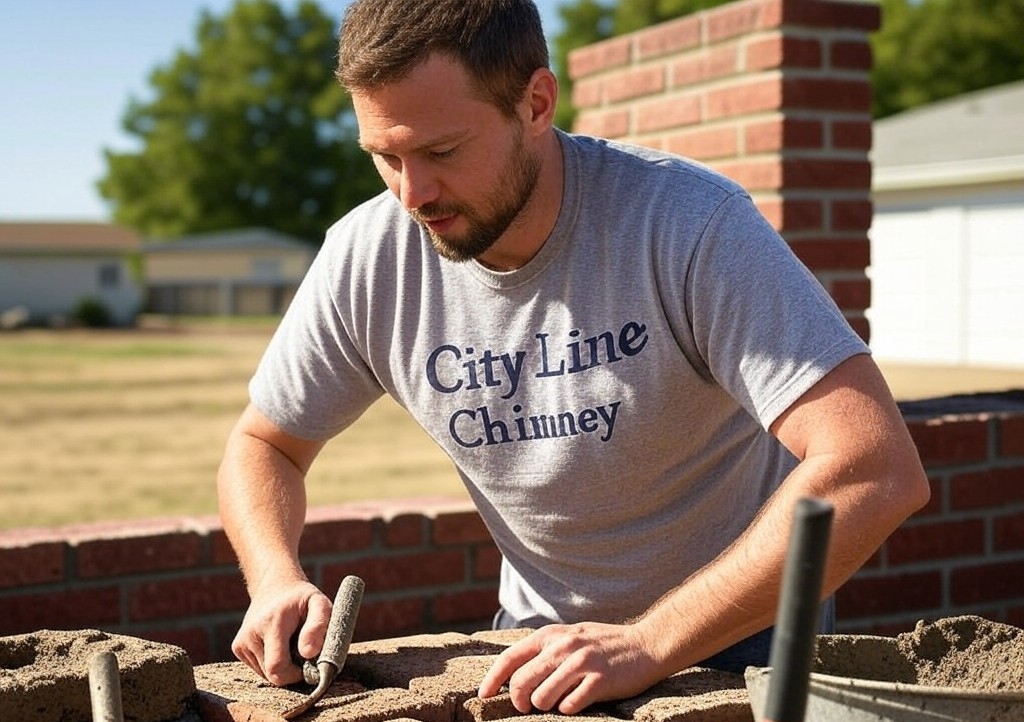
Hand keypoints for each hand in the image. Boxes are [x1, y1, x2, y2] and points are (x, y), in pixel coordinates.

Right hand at [231, 579, 332, 684]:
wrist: (276, 586)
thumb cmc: (302, 599)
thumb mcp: (319, 604)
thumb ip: (318, 626)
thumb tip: (308, 653)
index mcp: (271, 623)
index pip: (277, 667)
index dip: (295, 675)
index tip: (309, 664)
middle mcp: (251, 633)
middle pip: (271, 674)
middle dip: (290, 672)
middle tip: (303, 656)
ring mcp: (241, 641)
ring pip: (265, 674)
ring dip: (281, 667)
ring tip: (290, 646)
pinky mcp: (238, 647)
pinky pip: (258, 669)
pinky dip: (271, 664)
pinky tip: (278, 646)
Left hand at [477, 621, 663, 714]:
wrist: (647, 644)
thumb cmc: (605, 644)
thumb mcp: (571, 636)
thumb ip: (546, 649)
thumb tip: (515, 672)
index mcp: (551, 636)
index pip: (510, 658)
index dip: (492, 679)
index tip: (483, 696)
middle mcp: (563, 647)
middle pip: (521, 682)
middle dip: (519, 701)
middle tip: (528, 707)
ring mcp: (581, 663)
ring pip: (543, 697)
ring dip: (545, 707)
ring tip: (557, 703)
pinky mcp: (600, 681)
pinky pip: (570, 705)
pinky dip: (568, 709)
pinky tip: (577, 703)